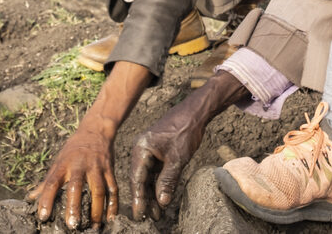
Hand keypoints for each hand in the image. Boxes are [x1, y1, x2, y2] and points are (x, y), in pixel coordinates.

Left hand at [26, 124, 117, 228]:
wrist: (96, 130)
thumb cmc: (73, 150)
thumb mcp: (58, 162)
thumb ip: (46, 182)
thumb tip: (30, 198)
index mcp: (63, 165)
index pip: (52, 183)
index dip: (46, 200)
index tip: (43, 216)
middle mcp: (79, 166)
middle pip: (76, 186)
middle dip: (74, 206)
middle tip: (72, 225)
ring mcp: (96, 167)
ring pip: (98, 190)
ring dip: (96, 209)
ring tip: (93, 226)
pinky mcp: (110, 170)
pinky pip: (113, 189)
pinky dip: (113, 204)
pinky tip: (110, 218)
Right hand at [128, 100, 206, 219]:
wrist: (194, 114)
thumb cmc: (184, 132)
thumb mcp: (177, 159)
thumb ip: (168, 181)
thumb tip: (161, 201)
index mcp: (141, 149)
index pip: (137, 178)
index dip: (139, 198)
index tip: (140, 214)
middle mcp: (141, 151)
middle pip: (140, 179)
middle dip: (145, 199)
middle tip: (149, 217)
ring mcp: (149, 151)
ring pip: (148, 177)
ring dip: (153, 194)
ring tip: (157, 213)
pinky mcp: (158, 153)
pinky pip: (155, 172)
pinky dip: (159, 184)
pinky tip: (162, 198)